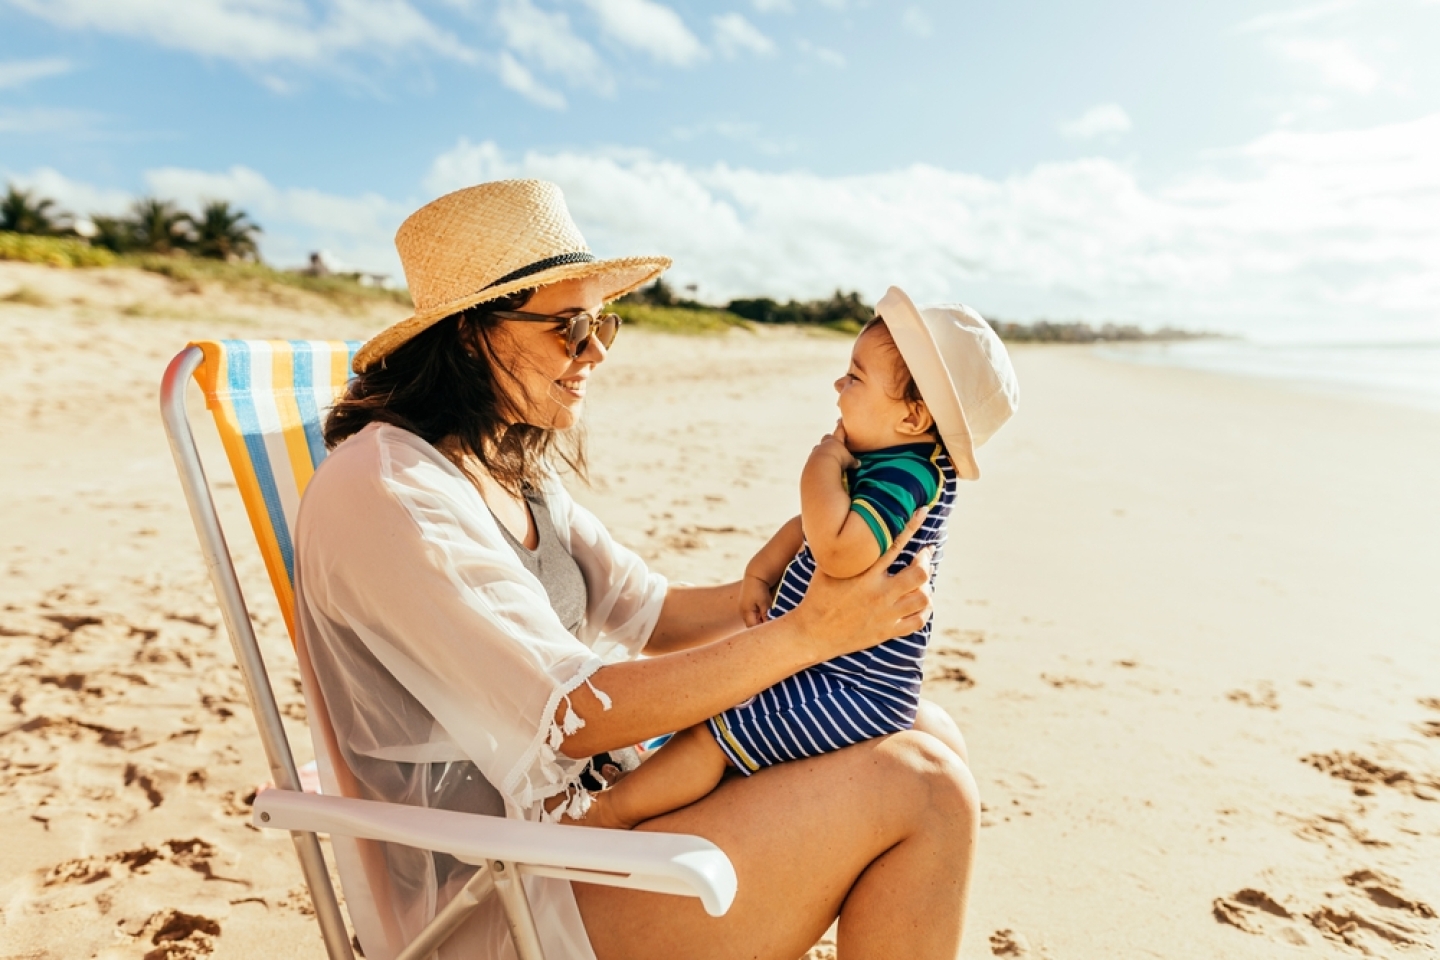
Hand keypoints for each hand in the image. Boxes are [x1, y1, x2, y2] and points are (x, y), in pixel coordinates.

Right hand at [739, 574, 773, 627]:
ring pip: (751, 621)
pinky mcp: (745, 606)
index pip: (753, 628)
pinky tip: (765, 616)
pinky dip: (758, 618)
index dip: (761, 631)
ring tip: (769, 622)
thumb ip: (766, 616)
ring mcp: (743, 609)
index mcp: (746, 612)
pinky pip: (751, 616)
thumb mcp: (765, 603)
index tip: (771, 631)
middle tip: (771, 629)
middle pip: (751, 626)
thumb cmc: (761, 589)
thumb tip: (769, 626)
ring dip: (759, 622)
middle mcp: (742, 612)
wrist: (755, 576)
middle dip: (760, 628)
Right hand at [790, 508, 932, 661]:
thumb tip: (839, 522)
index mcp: (865, 575)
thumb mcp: (826, 568)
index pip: (895, 544)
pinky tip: (920, 604)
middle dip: (926, 561)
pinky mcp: (887, 632)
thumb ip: (841, 548)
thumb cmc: (817, 596)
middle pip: (919, 574)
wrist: (811, 634)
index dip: (912, 526)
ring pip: (923, 598)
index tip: (923, 512)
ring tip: (922, 581)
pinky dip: (924, 611)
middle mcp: (879, 594)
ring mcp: (885, 615)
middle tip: (925, 555)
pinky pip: (918, 622)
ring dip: (927, 587)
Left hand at [809, 420, 855, 471]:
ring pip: (820, 447)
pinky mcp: (812, 458)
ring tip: (828, 456)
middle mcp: (826, 443)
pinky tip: (822, 464)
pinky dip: (818, 459)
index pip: (840, 429)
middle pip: (827, 437)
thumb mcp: (849, 460)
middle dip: (830, 439)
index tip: (840, 420)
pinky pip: (815, 457)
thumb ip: (853, 461)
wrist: (823, 465)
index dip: (840, 424)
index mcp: (836, 440)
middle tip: (833, 442)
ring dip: (823, 450)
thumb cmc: (837, 458)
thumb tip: (857, 463)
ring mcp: (817, 450)